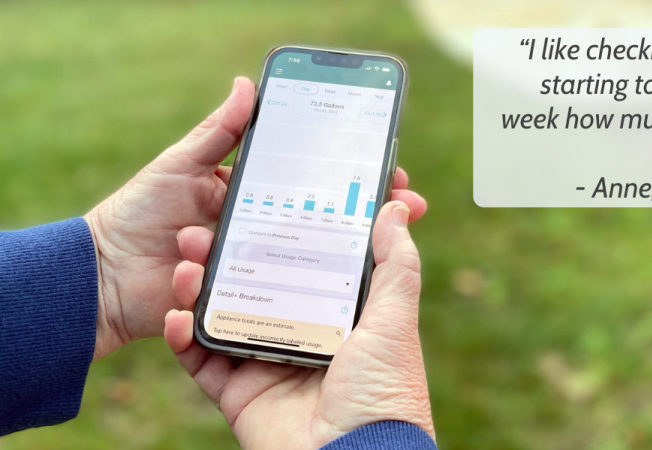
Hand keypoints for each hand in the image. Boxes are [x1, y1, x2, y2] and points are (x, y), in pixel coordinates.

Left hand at [84, 77, 425, 358]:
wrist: (105, 276)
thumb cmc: (139, 213)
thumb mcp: (180, 165)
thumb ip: (218, 132)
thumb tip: (247, 84)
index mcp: (252, 196)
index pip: (314, 184)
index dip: (355, 180)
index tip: (393, 174)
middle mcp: (262, 231)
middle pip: (326, 224)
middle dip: (368, 217)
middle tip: (405, 208)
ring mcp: (257, 267)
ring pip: (310, 261)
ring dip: (339, 252)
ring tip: (361, 240)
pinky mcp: (247, 300)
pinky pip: (278, 297)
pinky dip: (302, 295)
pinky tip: (326, 288)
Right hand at [164, 200, 432, 448]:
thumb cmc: (385, 390)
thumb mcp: (394, 319)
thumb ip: (395, 264)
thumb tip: (396, 208)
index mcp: (338, 316)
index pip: (304, 265)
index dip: (281, 234)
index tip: (259, 202)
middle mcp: (301, 335)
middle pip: (255, 286)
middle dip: (227, 256)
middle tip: (204, 228)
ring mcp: (268, 365)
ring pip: (223, 316)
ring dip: (198, 287)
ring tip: (186, 260)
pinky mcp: (240, 394)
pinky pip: (202, 362)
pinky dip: (184, 338)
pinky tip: (176, 314)